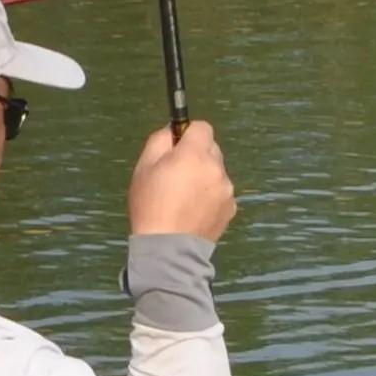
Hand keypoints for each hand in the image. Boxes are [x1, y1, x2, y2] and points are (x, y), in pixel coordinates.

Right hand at [128, 121, 236, 241]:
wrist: (168, 248)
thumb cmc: (151, 205)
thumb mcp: (144, 166)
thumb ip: (160, 140)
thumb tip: (173, 130)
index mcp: (195, 154)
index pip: (203, 127)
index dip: (188, 133)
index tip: (177, 145)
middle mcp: (217, 169)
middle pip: (212, 148)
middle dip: (197, 155)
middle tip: (177, 173)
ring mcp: (227, 190)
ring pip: (217, 171)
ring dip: (205, 176)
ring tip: (185, 196)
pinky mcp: (231, 208)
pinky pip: (221, 192)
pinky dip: (211, 195)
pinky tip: (194, 210)